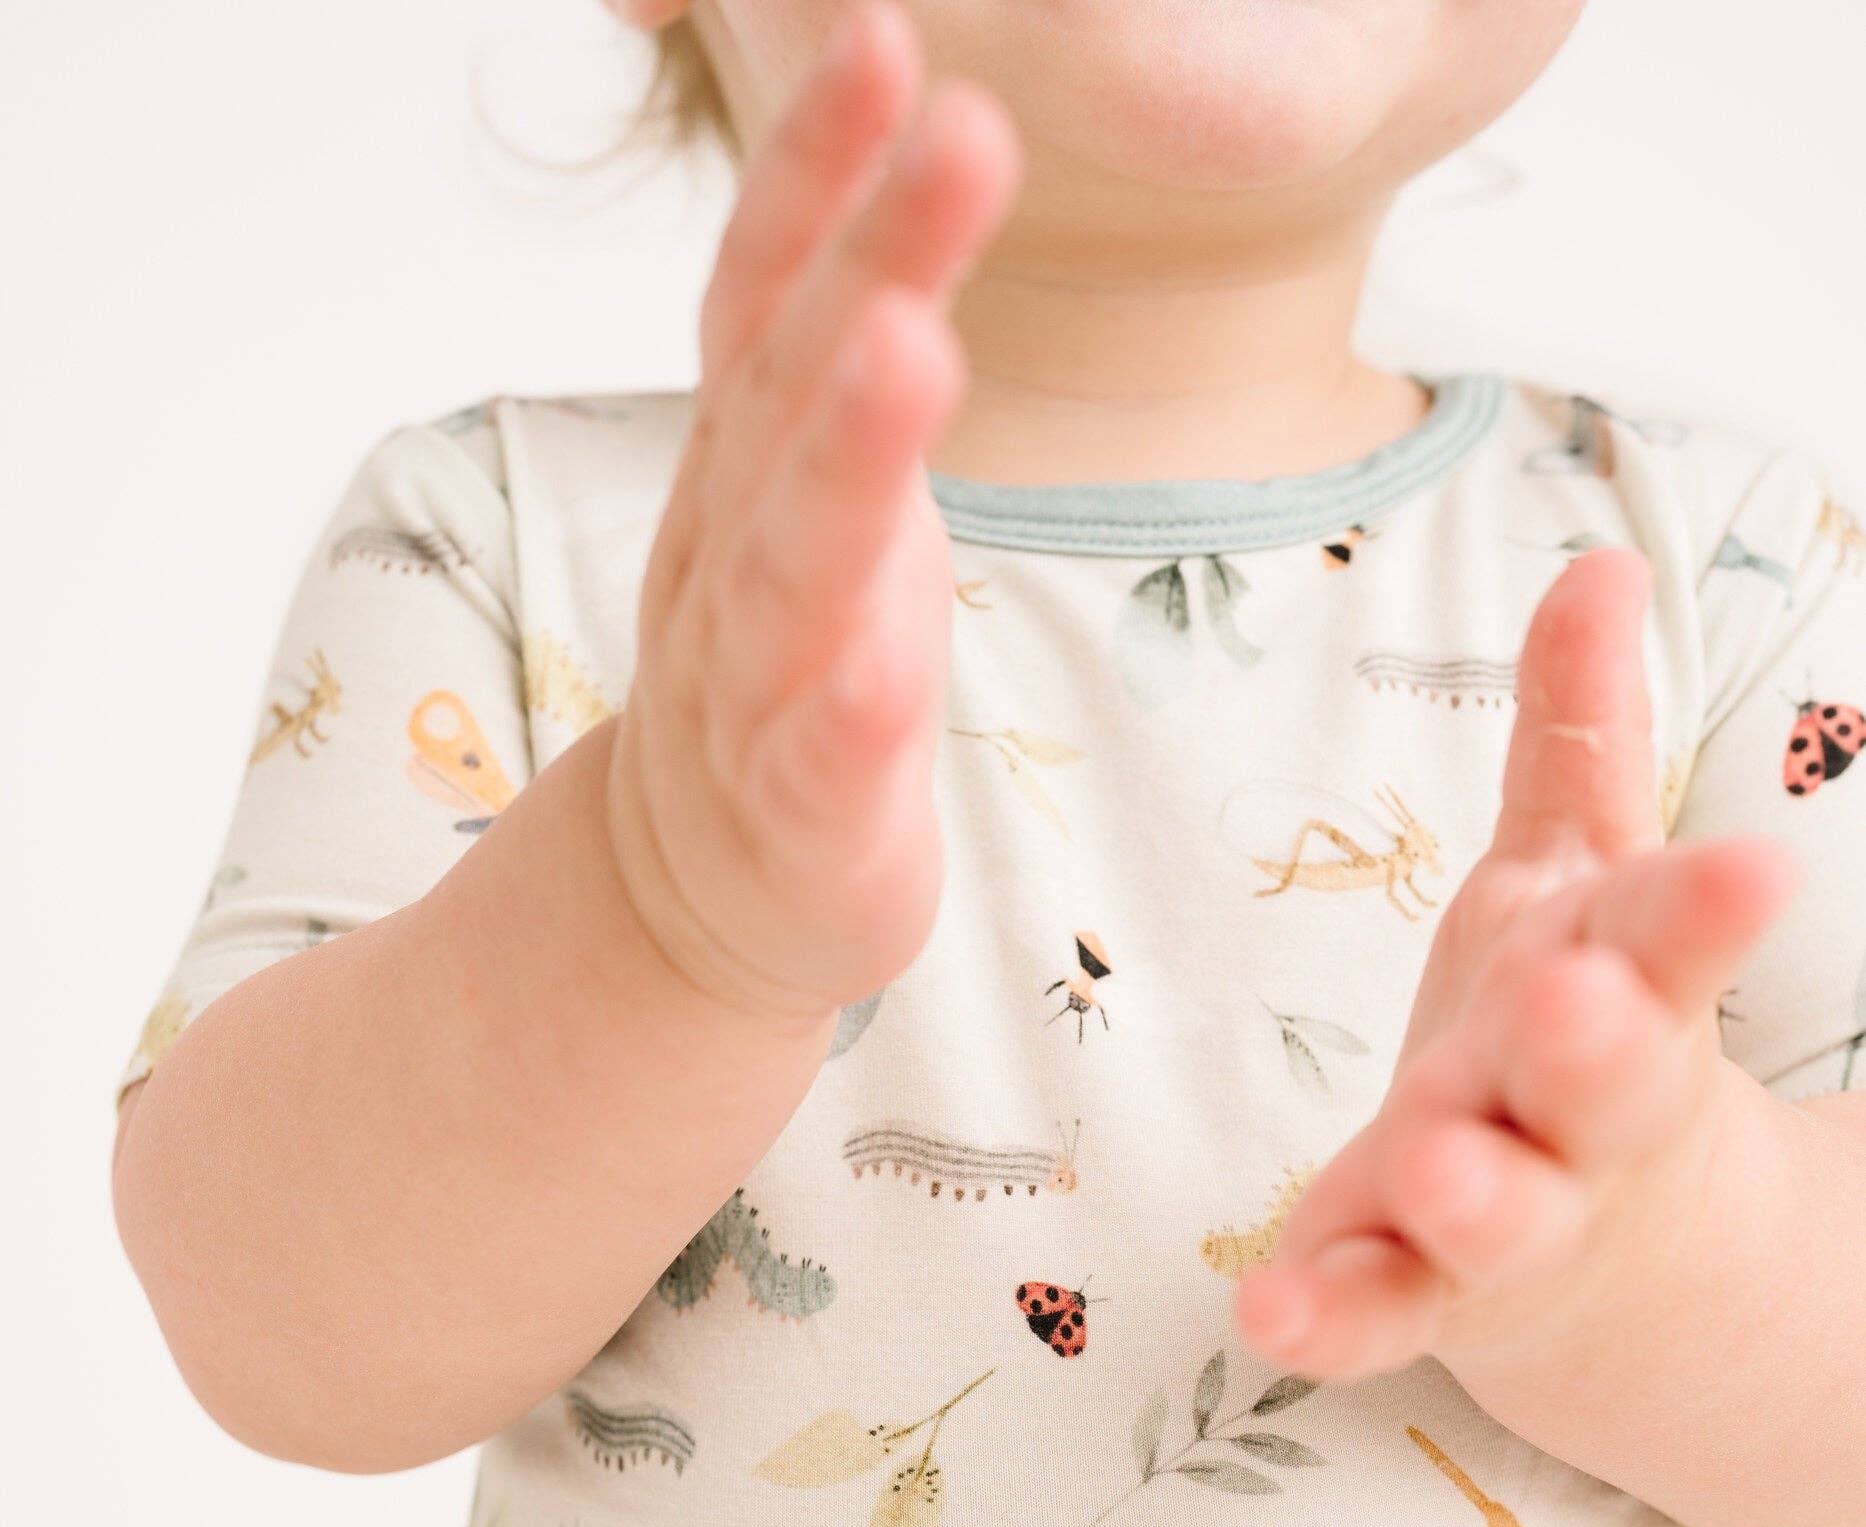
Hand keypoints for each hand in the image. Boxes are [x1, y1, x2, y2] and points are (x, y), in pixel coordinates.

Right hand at [604, 0, 1021, 1026]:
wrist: (704, 886)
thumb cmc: (793, 662)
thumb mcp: (812, 478)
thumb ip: (844, 323)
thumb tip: (927, 121)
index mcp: (749, 463)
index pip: (768, 294)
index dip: (818, 172)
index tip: (887, 40)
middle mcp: (737, 551)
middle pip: (793, 398)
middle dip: (868, 263)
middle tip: (964, 133)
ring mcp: (756, 687)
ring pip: (795, 568)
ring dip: (848, 458)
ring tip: (908, 350)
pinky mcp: (800, 817)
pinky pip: (818, 763)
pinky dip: (845, 717)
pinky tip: (883, 671)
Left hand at [1230, 546, 1800, 1383]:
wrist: (1601, 1259)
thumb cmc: (1568, 1033)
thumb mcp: (1581, 883)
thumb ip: (1582, 743)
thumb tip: (1601, 563)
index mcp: (1618, 989)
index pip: (1670, 937)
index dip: (1705, 908)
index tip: (1754, 871)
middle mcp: (1568, 1111)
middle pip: (1598, 1082)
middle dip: (1592, 1046)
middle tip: (1581, 1007)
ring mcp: (1497, 1218)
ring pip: (1494, 1212)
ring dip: (1469, 1194)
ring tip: (1434, 1174)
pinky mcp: (1414, 1296)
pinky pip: (1373, 1312)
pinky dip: (1328, 1315)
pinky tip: (1271, 1312)